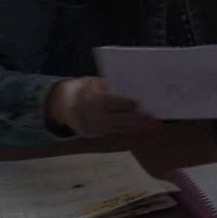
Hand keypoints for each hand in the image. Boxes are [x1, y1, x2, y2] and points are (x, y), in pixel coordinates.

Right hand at [45, 77, 160, 136]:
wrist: (60, 106)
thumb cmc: (81, 89)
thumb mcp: (91, 83)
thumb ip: (107, 87)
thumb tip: (127, 88)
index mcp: (91, 101)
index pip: (111, 103)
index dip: (126, 103)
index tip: (140, 103)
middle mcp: (93, 117)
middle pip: (119, 120)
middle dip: (138, 120)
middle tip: (155, 120)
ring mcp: (95, 128)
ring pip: (120, 129)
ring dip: (139, 129)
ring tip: (156, 127)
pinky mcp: (97, 134)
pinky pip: (117, 133)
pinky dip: (131, 132)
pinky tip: (144, 130)